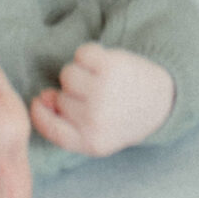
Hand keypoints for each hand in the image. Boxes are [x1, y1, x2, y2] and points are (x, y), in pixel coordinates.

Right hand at [29, 44, 175, 156]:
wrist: (159, 101)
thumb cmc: (120, 118)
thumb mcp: (96, 136)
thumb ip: (65, 124)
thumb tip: (40, 99)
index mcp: (91, 144)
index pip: (50, 129)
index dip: (40, 113)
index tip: (39, 102)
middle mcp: (96, 120)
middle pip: (59, 97)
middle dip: (71, 94)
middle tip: (95, 97)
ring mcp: (103, 92)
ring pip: (67, 74)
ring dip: (78, 73)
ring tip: (98, 80)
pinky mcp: (111, 66)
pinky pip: (81, 53)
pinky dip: (89, 54)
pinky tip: (103, 64)